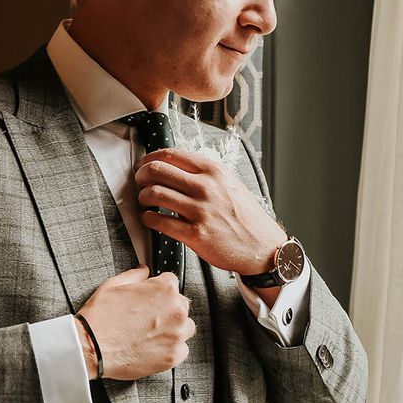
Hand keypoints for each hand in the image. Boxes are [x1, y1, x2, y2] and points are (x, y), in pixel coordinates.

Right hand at [76, 266, 194, 379]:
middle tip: (147, 317)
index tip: (151, 297)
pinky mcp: (173, 356)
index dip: (158, 290)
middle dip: (168, 309)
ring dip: (173, 329)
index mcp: (165, 289)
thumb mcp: (114, 284)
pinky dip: (170, 349)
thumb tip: (144, 270)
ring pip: (185, 328)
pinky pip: (182, 349)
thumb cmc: (100, 317)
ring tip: (150, 333)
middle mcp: (176, 310)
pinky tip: (152, 347)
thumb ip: (136, 275)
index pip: (173, 282)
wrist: (90, 348)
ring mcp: (176, 335)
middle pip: (181, 305)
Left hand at [133, 148, 287, 274]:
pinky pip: (159, 222)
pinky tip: (149, 218)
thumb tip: (175, 167)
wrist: (263, 247)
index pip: (170, 154)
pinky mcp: (195, 234)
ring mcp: (200, 210)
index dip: (149, 158)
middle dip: (141, 176)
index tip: (143, 165)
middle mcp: (206, 187)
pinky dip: (147, 218)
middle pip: (156, 171)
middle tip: (139, 183)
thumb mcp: (229, 183)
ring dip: (142, 197)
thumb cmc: (245, 216)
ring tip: (144, 201)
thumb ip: (204, 174)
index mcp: (213, 170)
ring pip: (154, 194)